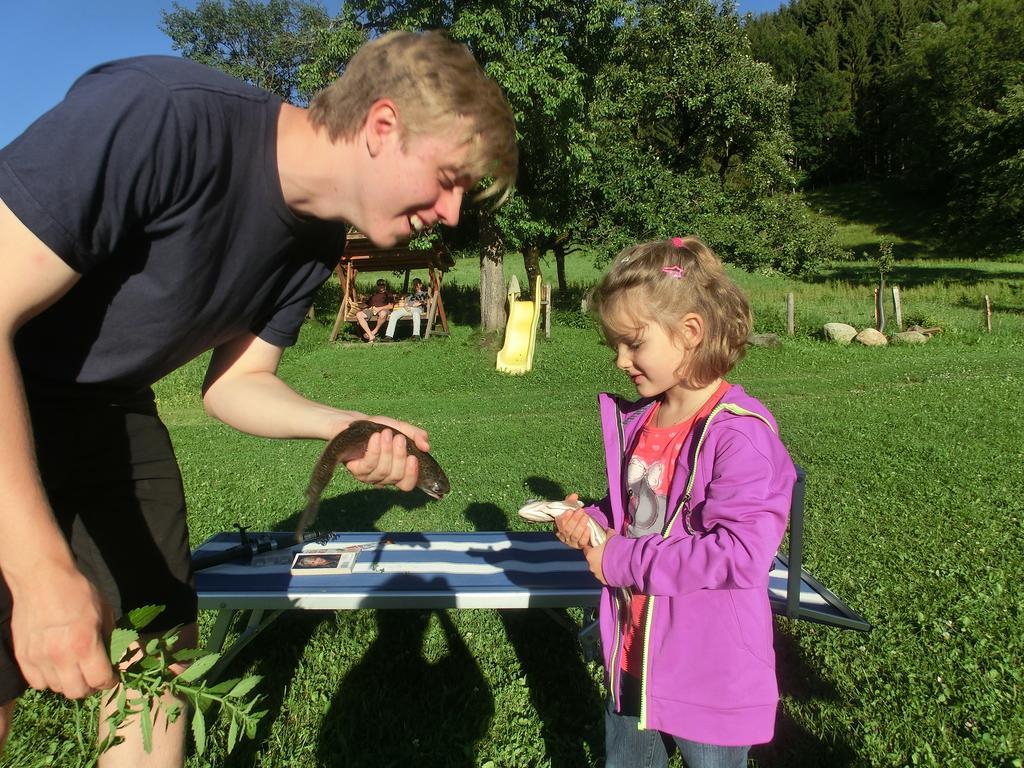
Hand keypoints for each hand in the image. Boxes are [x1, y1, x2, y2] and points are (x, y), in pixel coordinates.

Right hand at [9, 559, 115, 698]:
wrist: (42, 578)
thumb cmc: (77, 592)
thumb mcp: (105, 611)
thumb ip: (111, 637)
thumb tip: (117, 656)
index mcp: (84, 644)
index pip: (100, 680)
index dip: (109, 681)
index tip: (111, 677)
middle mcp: (60, 656)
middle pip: (77, 692)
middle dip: (90, 687)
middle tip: (93, 676)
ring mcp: (38, 658)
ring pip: (56, 689)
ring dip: (68, 683)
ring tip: (74, 670)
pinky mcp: (23, 656)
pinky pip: (36, 683)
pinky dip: (48, 680)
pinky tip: (55, 667)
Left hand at [343, 417, 428, 491]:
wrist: (356, 423)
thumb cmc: (380, 429)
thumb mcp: (401, 428)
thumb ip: (416, 436)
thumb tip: (426, 447)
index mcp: (397, 472)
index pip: (407, 485)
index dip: (412, 475)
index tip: (413, 458)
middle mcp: (383, 478)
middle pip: (396, 476)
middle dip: (399, 456)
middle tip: (399, 438)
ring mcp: (369, 476)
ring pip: (383, 471)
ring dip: (386, 451)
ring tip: (386, 433)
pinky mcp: (356, 470)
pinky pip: (368, 465)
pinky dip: (374, 451)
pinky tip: (376, 438)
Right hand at [553, 495, 590, 548]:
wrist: (583, 529)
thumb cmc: (574, 518)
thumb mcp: (571, 509)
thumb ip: (571, 502)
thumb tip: (574, 495)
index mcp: (559, 528)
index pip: (559, 524)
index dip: (564, 518)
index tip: (570, 510)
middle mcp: (564, 536)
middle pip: (567, 530)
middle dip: (574, 520)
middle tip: (581, 511)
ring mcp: (572, 542)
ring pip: (575, 535)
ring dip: (580, 525)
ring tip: (586, 517)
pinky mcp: (580, 545)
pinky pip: (582, 542)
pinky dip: (585, 535)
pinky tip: (588, 528)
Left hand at [583, 529, 615, 584]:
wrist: (627, 563)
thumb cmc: (616, 549)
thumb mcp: (612, 537)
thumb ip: (608, 533)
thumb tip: (608, 530)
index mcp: (590, 555)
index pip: (586, 549)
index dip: (591, 547)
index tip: (597, 545)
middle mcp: (591, 566)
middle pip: (592, 560)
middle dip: (597, 557)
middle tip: (606, 553)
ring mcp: (597, 575)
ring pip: (597, 568)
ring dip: (602, 565)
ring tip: (612, 562)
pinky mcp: (604, 581)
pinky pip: (604, 576)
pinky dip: (607, 573)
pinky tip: (614, 569)